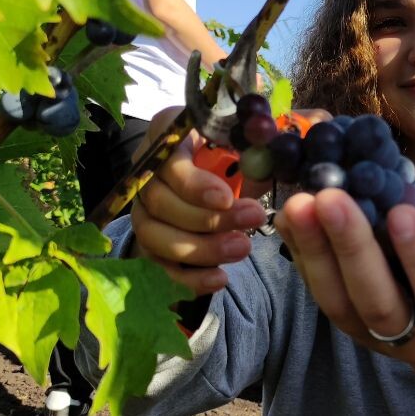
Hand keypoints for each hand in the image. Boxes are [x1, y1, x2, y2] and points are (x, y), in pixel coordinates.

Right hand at [130, 107, 269, 295]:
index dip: (194, 184)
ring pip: (156, 236)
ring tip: (243, 248)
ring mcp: (143, 212)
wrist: (217, 182)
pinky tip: (220, 279)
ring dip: (201, 248)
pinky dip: (189, 277)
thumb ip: (253, 145)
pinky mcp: (150, 246)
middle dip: (208, 219)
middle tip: (252, 219)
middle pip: (160, 202)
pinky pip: (160, 267)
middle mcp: (145, 175)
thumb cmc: (230, 154)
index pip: (167, 162)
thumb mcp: (243, 142)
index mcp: (166, 137)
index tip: (226, 198)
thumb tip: (271, 148)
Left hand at [274, 189, 414, 367]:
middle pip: (375, 299)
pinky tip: (287, 208)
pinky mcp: (340, 313)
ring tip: (301, 197)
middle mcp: (407, 332)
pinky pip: (314, 285)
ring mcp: (367, 328)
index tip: (408, 211)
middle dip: (353, 249)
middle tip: (333, 195)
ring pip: (335, 296)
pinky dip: (299, 249)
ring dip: (314, 249)